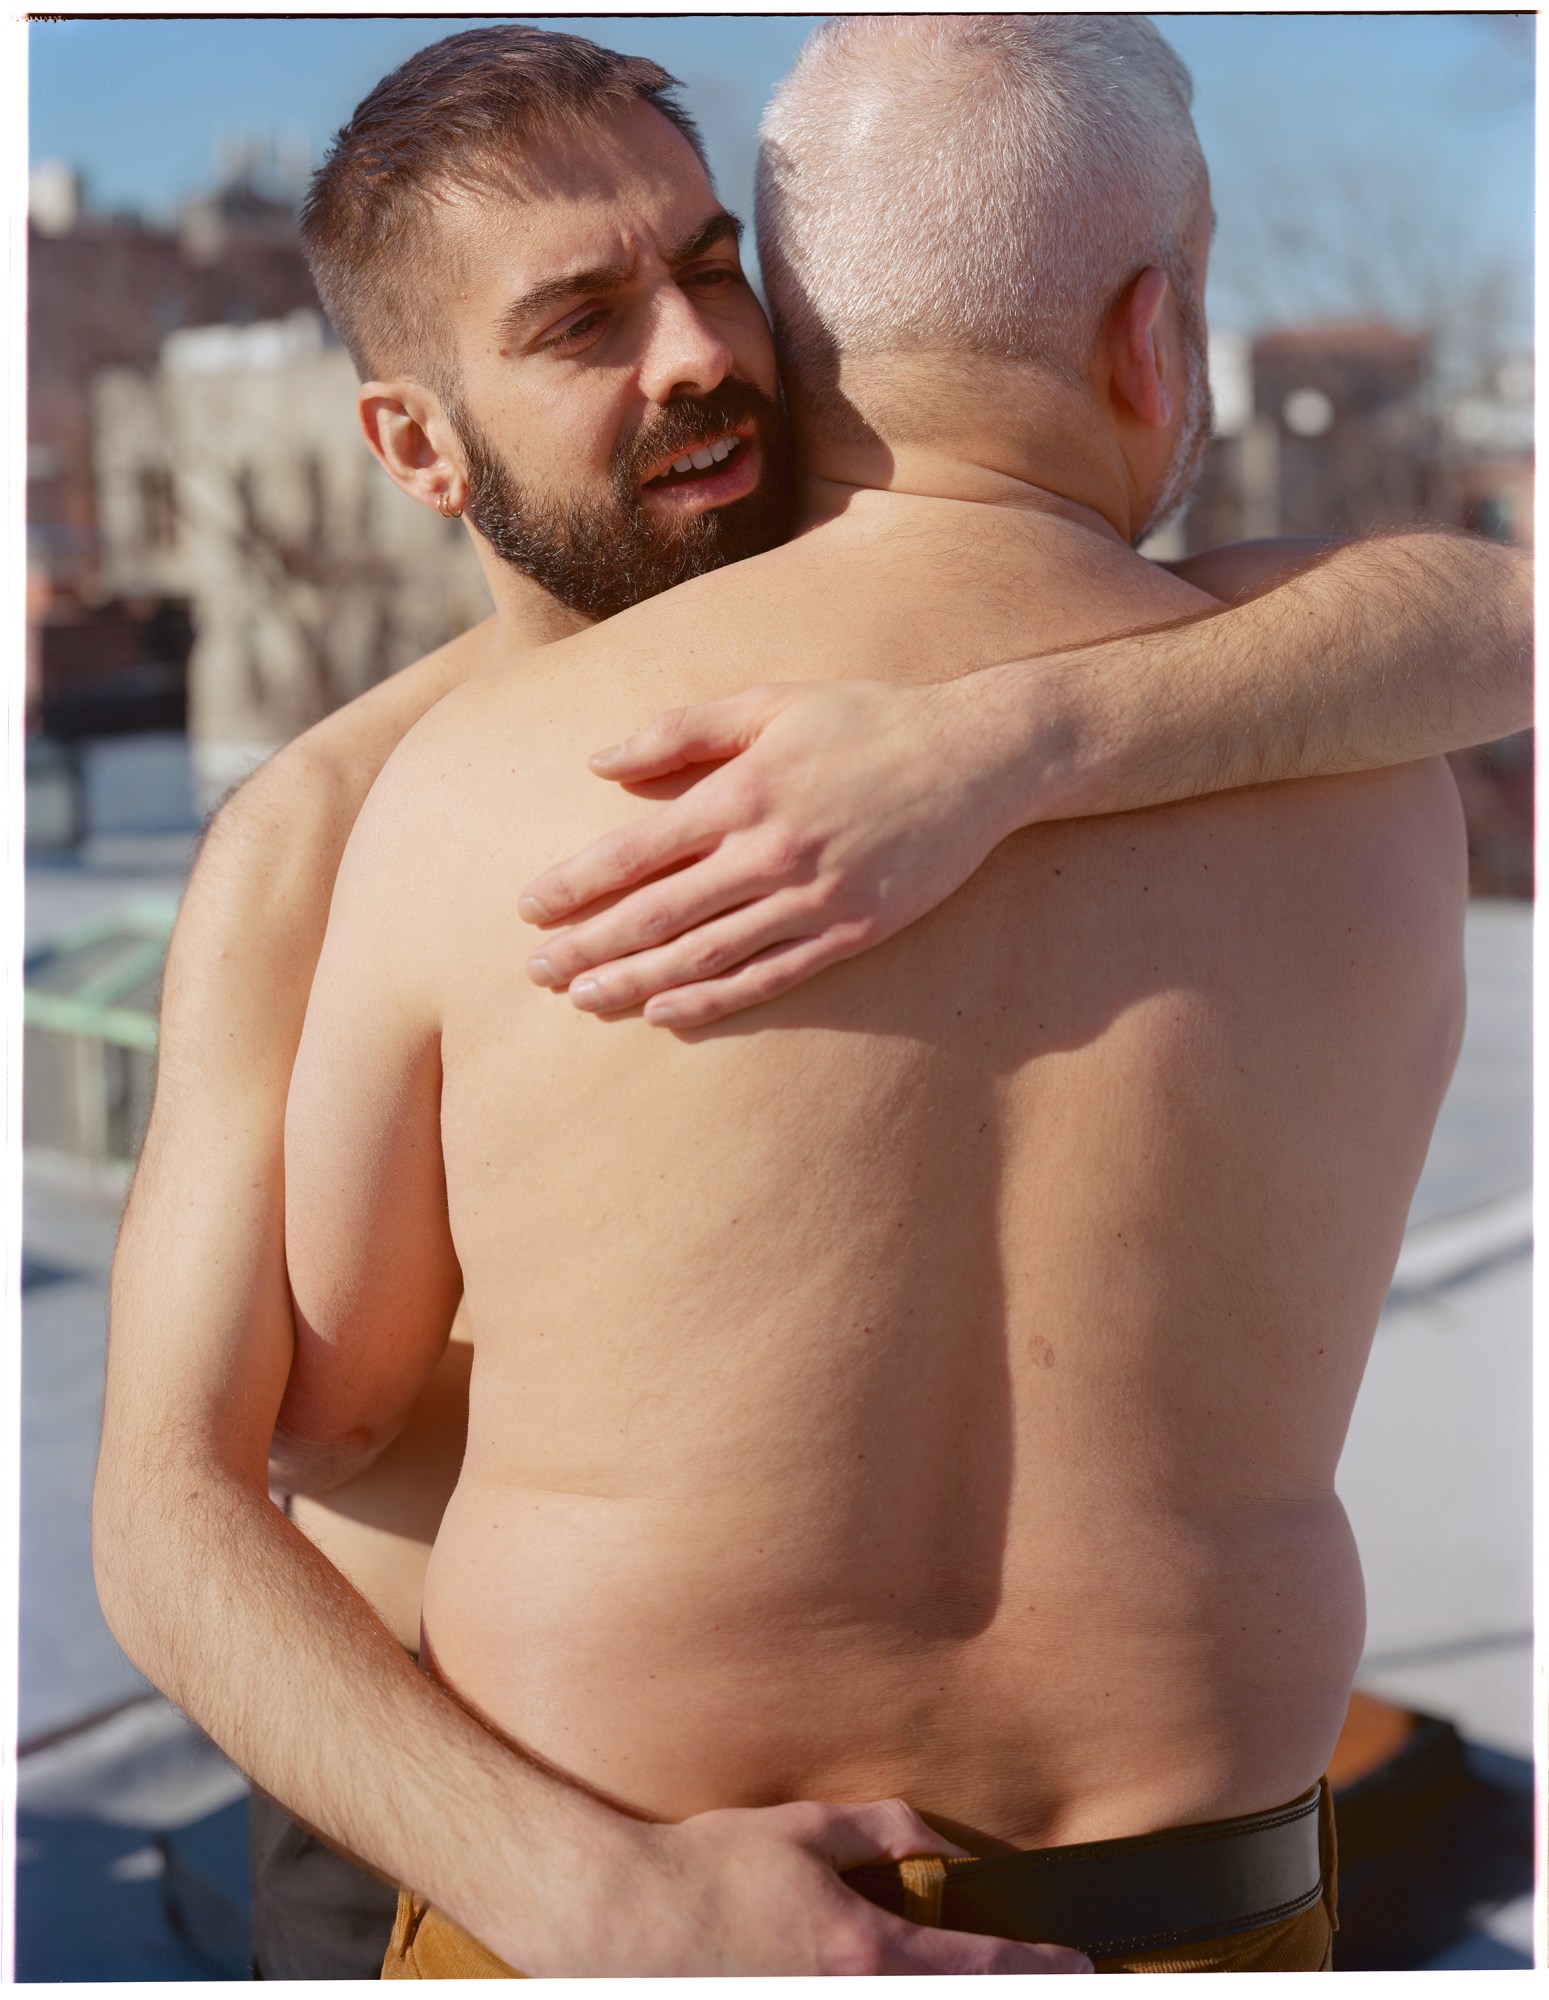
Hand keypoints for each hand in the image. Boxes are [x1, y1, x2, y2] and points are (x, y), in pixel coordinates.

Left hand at [518, 680, 1016, 1027]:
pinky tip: (664, 1014)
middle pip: (658, 913)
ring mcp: (813, 899)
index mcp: (743, 791)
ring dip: (635, 982)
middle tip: (537, 972)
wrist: (977, 757)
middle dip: (589, 946)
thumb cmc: (866, 721)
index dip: (575, 884)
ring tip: (583, 1000)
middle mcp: (771, 852)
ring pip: (705, 955)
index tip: (529, 909)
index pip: (635, 850)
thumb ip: (680, 730)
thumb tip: (597, 761)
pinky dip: (712, 1001)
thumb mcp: (771, 701)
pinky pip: (768, 977)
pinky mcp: (852, 932)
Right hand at [563, 1795, 1091, 1974]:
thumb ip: (885, 1831)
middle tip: (1058, 1984)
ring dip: (950, 1996)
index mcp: (865, 1951)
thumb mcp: (804, 1829)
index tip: (1081, 1967)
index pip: (979, 1970)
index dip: (1040, 1969)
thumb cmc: (711, 1867)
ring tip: (984, 1979)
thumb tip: (944, 1853)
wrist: (621, 1921)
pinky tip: (903, 1981)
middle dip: (1010, 1994)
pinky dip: (895, 1996)